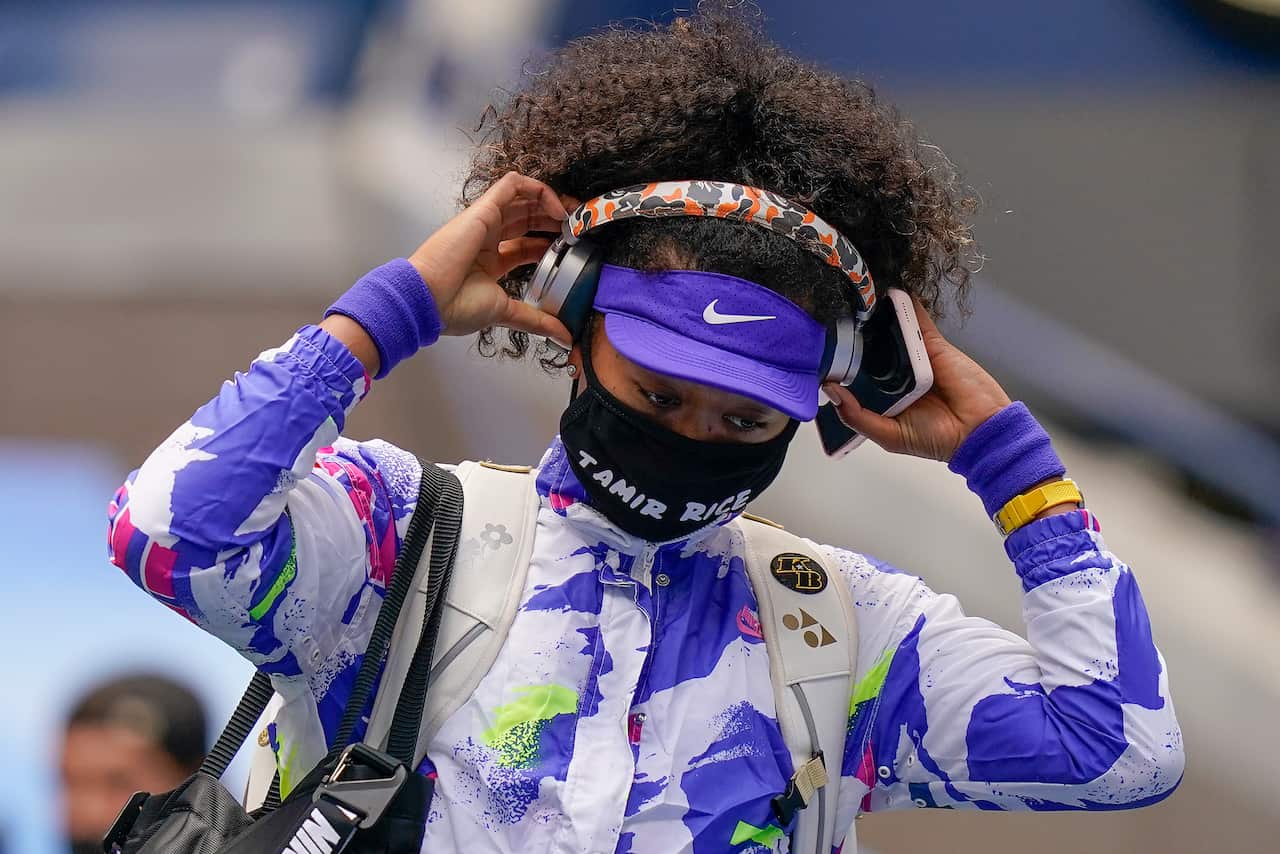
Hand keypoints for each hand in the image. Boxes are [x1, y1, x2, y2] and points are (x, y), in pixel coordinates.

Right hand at [408, 172, 572, 346]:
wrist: (428, 300)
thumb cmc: (454, 307)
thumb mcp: (507, 313)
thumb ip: (537, 321)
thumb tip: (564, 336)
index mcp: (490, 261)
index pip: (527, 244)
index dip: (551, 242)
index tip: (574, 248)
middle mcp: (488, 238)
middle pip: (527, 217)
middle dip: (556, 218)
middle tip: (580, 226)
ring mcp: (484, 221)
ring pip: (522, 197)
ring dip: (552, 201)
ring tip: (574, 215)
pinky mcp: (483, 209)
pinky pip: (512, 184)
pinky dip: (539, 189)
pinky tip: (556, 209)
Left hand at [823, 298, 1011, 461]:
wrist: (980, 431)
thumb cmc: (936, 439)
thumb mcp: (889, 436)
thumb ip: (856, 416)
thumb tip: (830, 390)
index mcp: (883, 397)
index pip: (856, 375)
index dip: (840, 362)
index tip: (820, 348)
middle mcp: (896, 375)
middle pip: (871, 349)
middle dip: (854, 334)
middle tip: (831, 315)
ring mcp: (914, 357)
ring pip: (891, 331)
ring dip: (876, 315)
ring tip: (853, 297)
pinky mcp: (933, 345)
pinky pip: (916, 321)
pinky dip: (905, 305)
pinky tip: (888, 290)